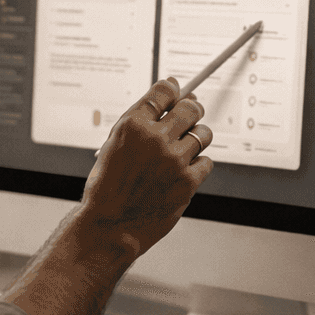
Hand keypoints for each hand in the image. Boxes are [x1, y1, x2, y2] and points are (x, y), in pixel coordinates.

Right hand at [80, 78, 213, 257]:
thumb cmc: (108, 189)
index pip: (164, 91)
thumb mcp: (113, 146)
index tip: (177, 91)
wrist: (110, 225)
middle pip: (190, 107)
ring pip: (204, 133)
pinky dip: (198, 165)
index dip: (174, 89)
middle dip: (192, 109)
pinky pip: (206, 162)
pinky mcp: (188, 181)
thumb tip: (166, 102)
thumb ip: (139, 123)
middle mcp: (155, 138)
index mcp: (132, 125)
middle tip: (190, 115)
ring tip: (186, 148)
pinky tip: (184, 171)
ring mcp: (174, 160)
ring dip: (198, 137)